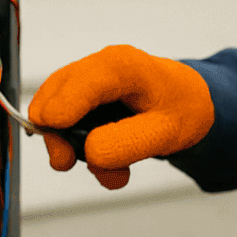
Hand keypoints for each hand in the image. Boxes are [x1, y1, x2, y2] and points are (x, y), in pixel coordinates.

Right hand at [27, 45, 213, 190]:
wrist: (185, 102)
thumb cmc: (180, 110)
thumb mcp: (166, 133)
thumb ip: (129, 144)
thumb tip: (90, 151)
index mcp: (123, 66)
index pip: (84, 83)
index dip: (64, 106)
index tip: (53, 128)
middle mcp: (97, 65)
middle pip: (54, 100)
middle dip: (62, 140)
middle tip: (73, 164)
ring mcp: (83, 79)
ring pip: (50, 115)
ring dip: (72, 149)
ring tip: (112, 171)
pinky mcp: (76, 95)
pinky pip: (58, 122)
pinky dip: (76, 147)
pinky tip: (102, 158)